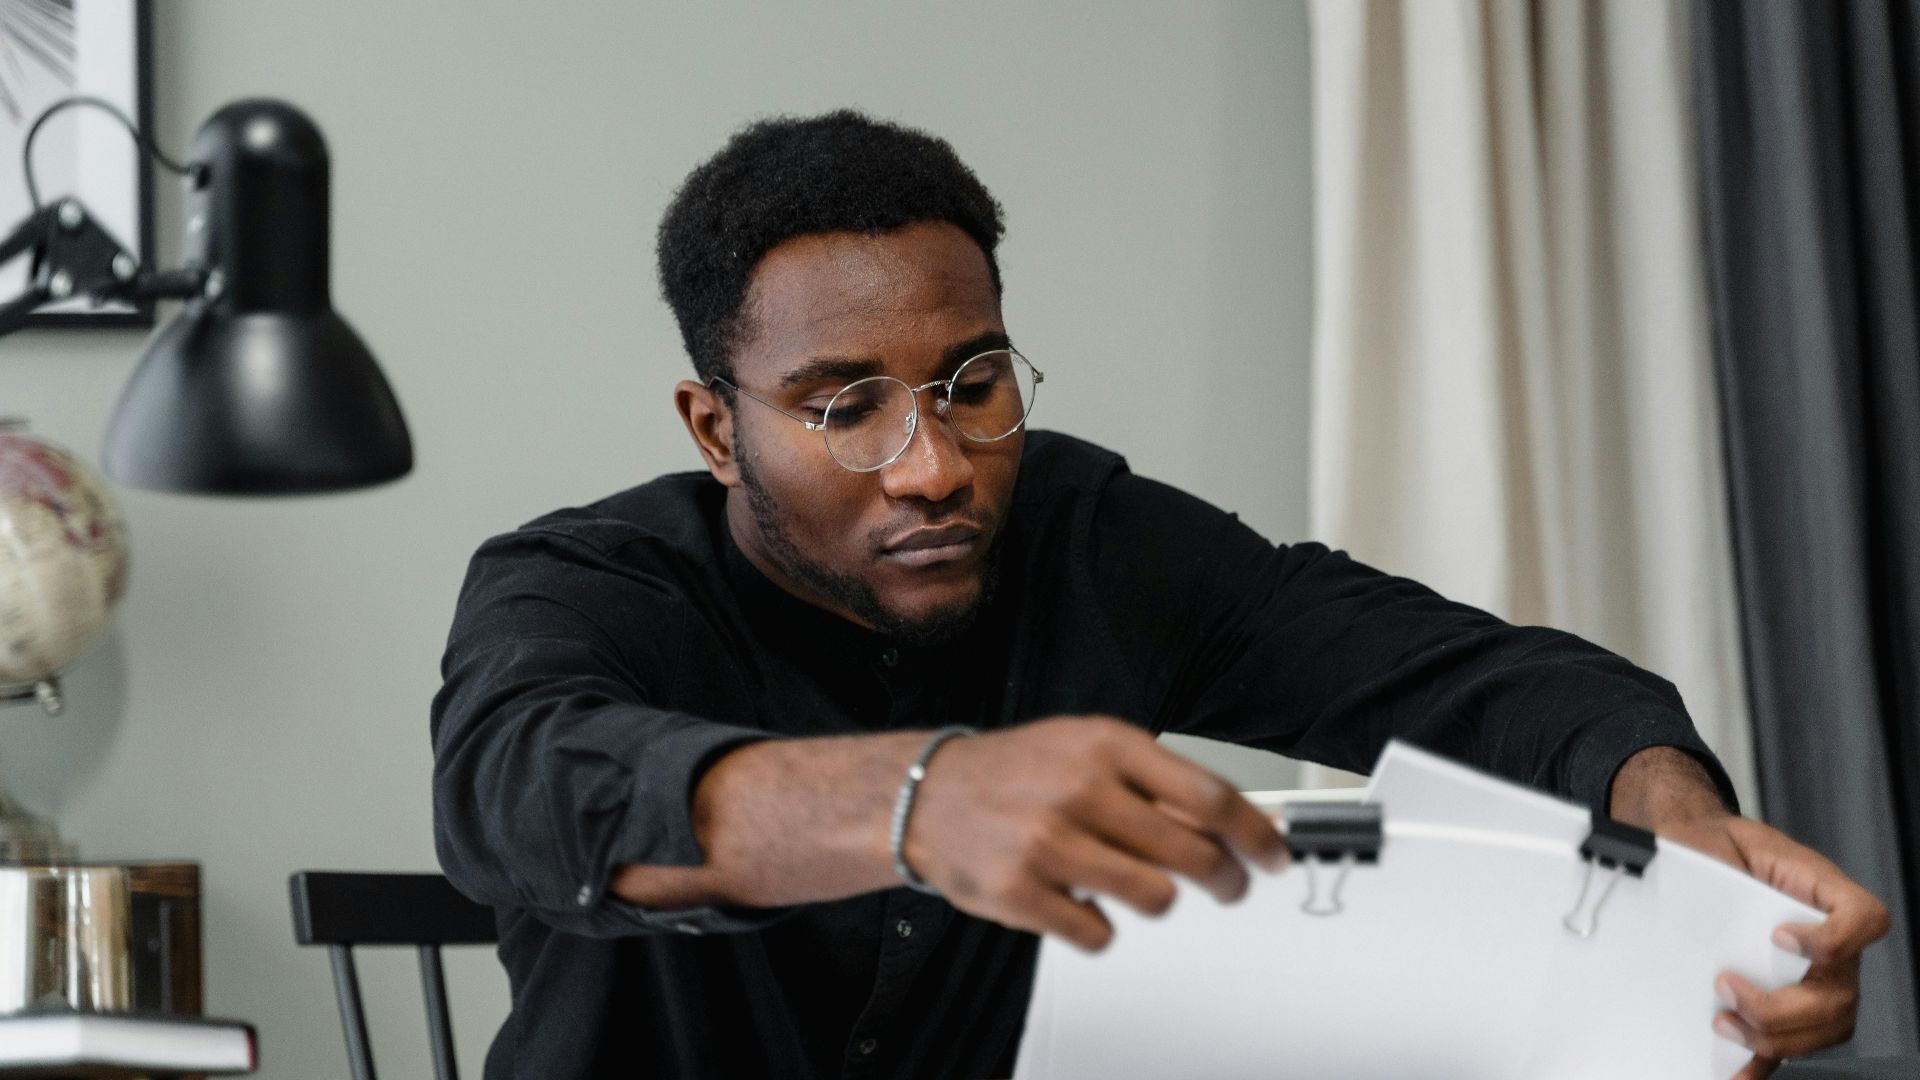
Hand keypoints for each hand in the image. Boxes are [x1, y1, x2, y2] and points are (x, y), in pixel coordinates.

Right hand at [901, 715, 1289, 950]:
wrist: (926, 795)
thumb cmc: (1016, 772)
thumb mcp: (1086, 749)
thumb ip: (1153, 781)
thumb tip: (1226, 825)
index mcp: (1106, 746)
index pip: (1209, 797)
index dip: (1255, 834)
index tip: (1273, 855)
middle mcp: (1080, 791)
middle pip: (1192, 854)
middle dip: (1226, 880)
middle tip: (1229, 886)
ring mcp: (1050, 845)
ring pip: (1156, 899)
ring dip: (1158, 900)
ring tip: (1137, 885)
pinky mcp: (1023, 894)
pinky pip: (1100, 934)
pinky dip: (1100, 927)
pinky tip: (1082, 901)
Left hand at [1666, 815, 1889, 1077]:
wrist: (1698, 853)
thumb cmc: (1716, 849)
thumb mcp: (1720, 843)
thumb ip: (1721, 867)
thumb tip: (1692, 902)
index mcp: (1821, 894)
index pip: (1864, 918)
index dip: (1834, 938)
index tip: (1780, 935)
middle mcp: (1830, 942)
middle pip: (1840, 993)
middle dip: (1781, 1006)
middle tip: (1727, 986)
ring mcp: (1816, 977)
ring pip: (1824, 1027)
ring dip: (1774, 1037)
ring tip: (1725, 1023)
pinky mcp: (1790, 1003)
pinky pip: (1797, 1043)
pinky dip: (1767, 1062)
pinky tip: (1737, 1070)